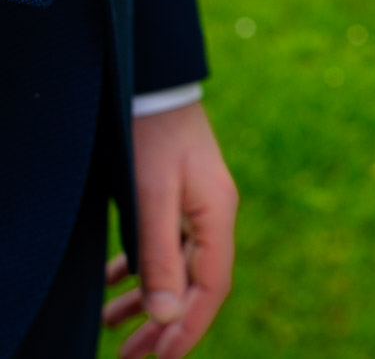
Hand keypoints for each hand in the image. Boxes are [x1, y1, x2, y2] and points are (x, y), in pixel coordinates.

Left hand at [102, 103, 235, 358]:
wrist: (152, 86)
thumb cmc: (151, 137)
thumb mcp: (151, 197)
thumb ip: (159, 256)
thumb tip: (166, 315)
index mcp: (217, 216)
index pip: (210, 288)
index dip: (188, 329)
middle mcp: (213, 217)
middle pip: (193, 285)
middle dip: (165, 327)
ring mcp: (196, 208)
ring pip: (176, 270)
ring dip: (148, 304)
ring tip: (115, 333)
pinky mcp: (177, 199)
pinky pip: (162, 248)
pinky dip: (139, 273)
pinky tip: (113, 287)